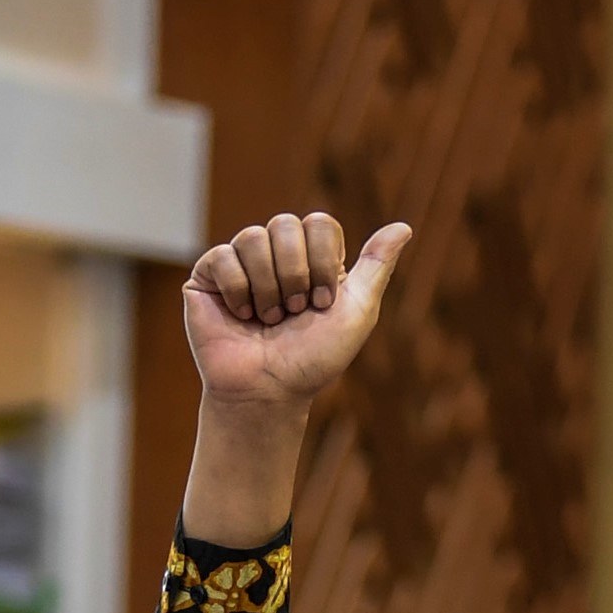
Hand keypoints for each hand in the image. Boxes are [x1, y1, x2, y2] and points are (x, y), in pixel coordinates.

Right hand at [178, 211, 410, 545]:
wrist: (270, 390)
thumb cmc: (314, 358)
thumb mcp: (356, 312)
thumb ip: (377, 266)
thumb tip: (404, 227)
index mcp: (312, 258)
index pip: (320, 223)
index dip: (323, 262)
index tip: (324, 302)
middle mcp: (276, 254)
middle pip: (286, 224)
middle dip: (296, 275)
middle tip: (295, 312)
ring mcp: (241, 261)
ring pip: (253, 237)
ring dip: (269, 288)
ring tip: (269, 320)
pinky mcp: (208, 274)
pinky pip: (223, 256)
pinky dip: (239, 292)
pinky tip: (242, 317)